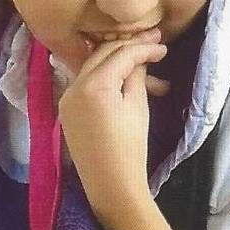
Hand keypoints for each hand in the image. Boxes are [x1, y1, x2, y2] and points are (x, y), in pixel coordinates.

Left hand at [56, 31, 167, 229]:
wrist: (111, 185)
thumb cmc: (130, 147)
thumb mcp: (138, 106)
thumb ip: (136, 75)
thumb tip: (138, 58)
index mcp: (93, 85)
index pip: (120, 54)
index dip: (143, 47)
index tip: (163, 46)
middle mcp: (73, 86)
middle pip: (102, 54)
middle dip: (128, 48)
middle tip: (153, 43)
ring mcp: (66, 98)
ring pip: (93, 67)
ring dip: (117, 62)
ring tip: (144, 66)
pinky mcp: (66, 110)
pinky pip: (86, 84)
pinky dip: (105, 78)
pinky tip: (124, 79)